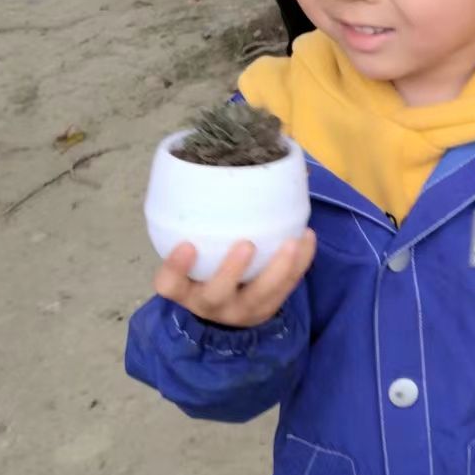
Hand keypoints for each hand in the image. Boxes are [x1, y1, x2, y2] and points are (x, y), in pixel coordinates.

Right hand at [153, 234, 314, 328]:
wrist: (227, 310)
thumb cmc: (204, 268)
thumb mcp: (192, 256)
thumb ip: (195, 225)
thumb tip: (218, 165)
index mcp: (183, 290)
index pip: (169, 284)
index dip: (175, 267)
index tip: (186, 245)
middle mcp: (209, 303)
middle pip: (216, 294)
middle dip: (231, 270)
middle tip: (247, 244)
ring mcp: (241, 309)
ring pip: (260, 295)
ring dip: (278, 268)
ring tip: (292, 241)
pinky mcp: (268, 308)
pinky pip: (287, 288)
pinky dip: (300, 263)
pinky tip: (306, 237)